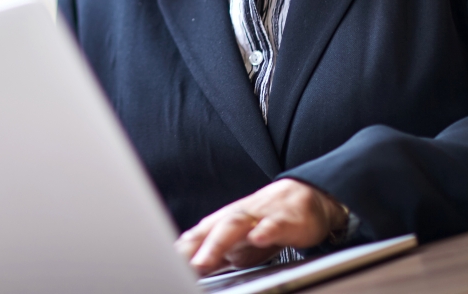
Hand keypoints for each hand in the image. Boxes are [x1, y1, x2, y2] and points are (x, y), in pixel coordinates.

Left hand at [174, 179, 347, 275]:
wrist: (305, 198)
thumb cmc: (265, 224)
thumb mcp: (238, 244)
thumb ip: (214, 256)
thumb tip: (187, 269)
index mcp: (222, 224)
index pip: (195, 238)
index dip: (179, 252)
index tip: (162, 265)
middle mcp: (236, 218)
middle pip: (210, 231)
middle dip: (192, 250)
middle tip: (177, 267)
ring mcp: (259, 217)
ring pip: (235, 225)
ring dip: (217, 243)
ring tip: (203, 262)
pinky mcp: (285, 220)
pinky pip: (274, 224)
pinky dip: (265, 231)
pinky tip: (258, 239)